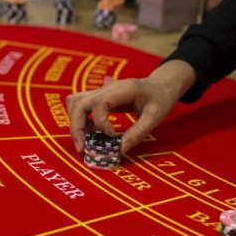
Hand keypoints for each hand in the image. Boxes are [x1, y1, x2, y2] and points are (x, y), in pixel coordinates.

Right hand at [66, 60, 196, 153]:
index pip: (99, 103)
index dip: (101, 122)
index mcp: (123, 89)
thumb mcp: (156, 116)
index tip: (113, 136)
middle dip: (76, 127)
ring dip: (75, 123)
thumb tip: (120, 150)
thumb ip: (138, 133)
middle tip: (82, 148)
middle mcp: (107, 88)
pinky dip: (79, 121)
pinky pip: (79, 106)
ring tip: (86, 140)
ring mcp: (100, 91)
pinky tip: (91, 133)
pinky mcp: (98, 97)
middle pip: (78, 103)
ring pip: (74, 102)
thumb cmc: (161, 98)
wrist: (161, 85)